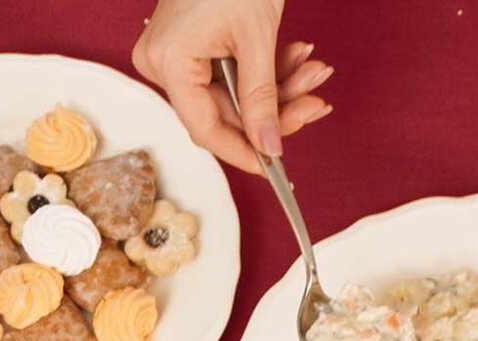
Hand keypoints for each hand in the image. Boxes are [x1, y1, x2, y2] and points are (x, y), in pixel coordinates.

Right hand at [133, 0, 332, 173]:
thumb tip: (269, 146)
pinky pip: (230, 73)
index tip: (274, 166)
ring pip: (233, 94)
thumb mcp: (257, 38)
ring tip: (313, 72)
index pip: (206, 128)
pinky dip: (266, 70)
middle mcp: (163, 63)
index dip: (243, 151)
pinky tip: (296, 59)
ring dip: (279, 87)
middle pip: (225, 111)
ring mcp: (176, 54)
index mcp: (168, 62)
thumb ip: (263, 99)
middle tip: (314, 104)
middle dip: (276, 108)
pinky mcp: (191, 45)